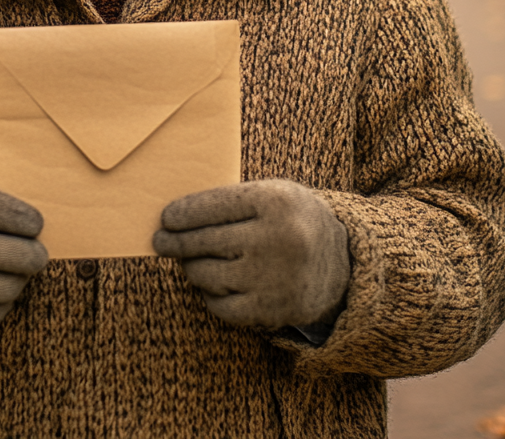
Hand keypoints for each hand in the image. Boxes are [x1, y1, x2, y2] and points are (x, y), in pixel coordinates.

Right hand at [0, 174, 48, 332]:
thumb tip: (31, 221)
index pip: (8, 213)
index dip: (30, 221)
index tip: (35, 225)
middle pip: (14, 254)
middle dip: (34, 254)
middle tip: (36, 253)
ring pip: (5, 288)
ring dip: (19, 280)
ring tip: (18, 272)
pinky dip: (1, 305)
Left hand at [153, 179, 348, 329]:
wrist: (343, 263)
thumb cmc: (292, 220)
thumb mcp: (273, 193)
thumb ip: (231, 200)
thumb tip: (173, 217)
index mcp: (274, 201)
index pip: (211, 206)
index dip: (181, 214)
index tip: (165, 219)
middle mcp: (275, 239)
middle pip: (203, 241)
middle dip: (175, 242)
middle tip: (161, 241)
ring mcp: (273, 277)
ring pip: (206, 274)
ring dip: (192, 267)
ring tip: (192, 260)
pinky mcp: (272, 310)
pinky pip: (221, 306)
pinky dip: (210, 295)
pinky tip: (212, 284)